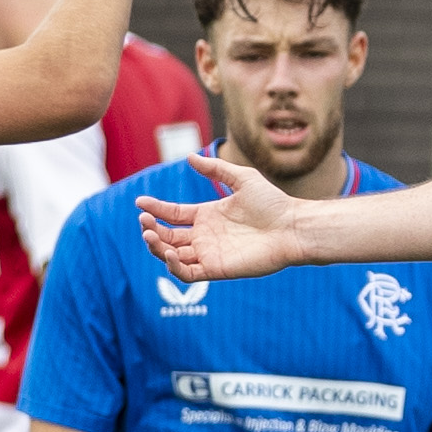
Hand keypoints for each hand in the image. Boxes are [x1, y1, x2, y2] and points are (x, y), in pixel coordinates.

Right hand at [136, 151, 305, 279]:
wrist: (291, 226)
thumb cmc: (272, 203)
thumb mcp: (242, 178)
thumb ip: (215, 169)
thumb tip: (190, 157)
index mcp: (207, 216)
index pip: (173, 215)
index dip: (155, 209)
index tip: (140, 202)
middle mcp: (205, 236)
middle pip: (167, 237)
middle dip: (151, 229)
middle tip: (144, 220)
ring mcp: (209, 254)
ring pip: (172, 257)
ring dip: (156, 248)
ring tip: (149, 234)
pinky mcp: (217, 269)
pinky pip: (188, 274)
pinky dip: (174, 266)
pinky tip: (169, 252)